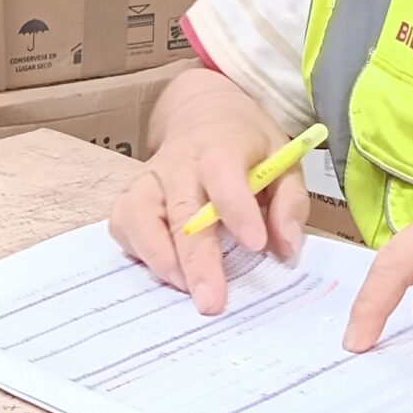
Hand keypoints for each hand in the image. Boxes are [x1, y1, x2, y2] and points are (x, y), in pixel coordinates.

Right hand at [110, 72, 306, 314]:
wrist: (202, 110)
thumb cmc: (246, 142)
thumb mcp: (284, 158)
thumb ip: (290, 202)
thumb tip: (284, 247)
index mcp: (220, 147)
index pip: (224, 178)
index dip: (238, 211)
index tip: (255, 245)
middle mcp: (178, 164)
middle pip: (181, 212)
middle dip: (196, 260)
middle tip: (211, 301)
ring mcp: (149, 180)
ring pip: (138, 217)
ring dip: (159, 258)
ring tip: (183, 288)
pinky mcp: (131, 196)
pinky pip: (123, 225)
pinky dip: (137, 251)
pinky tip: (164, 269)